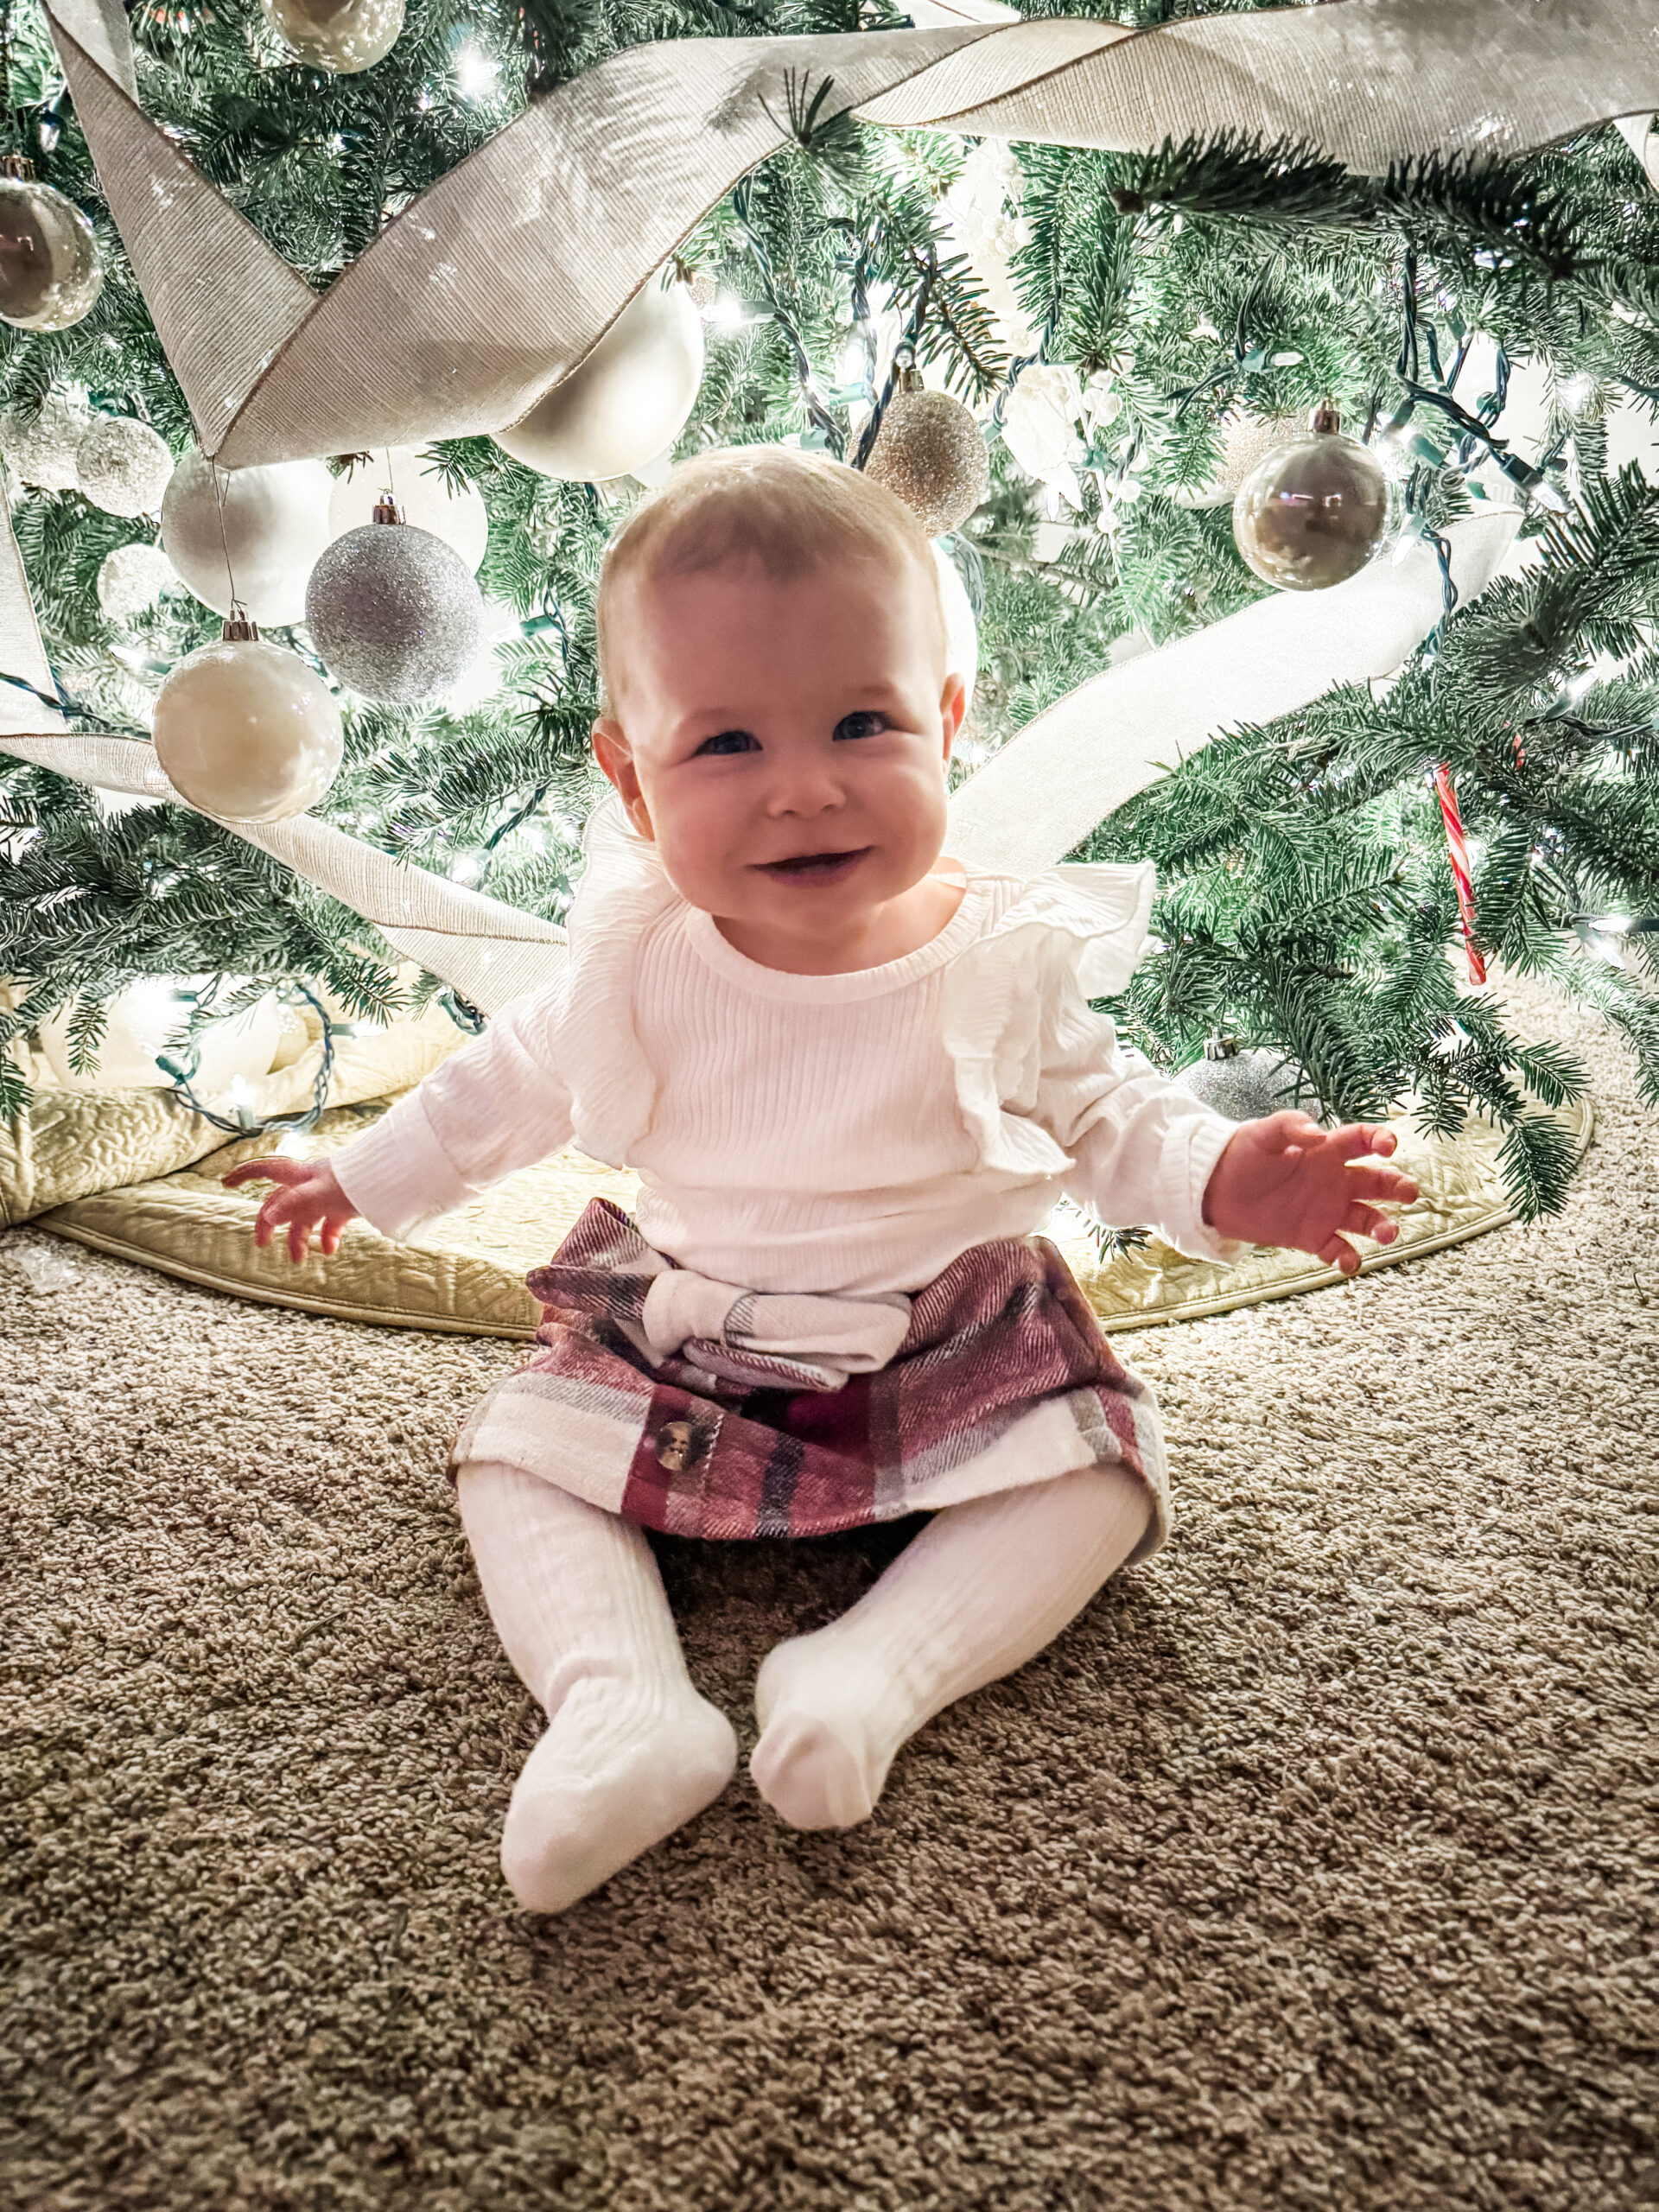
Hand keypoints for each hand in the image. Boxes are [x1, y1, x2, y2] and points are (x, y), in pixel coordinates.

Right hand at [220, 1153, 357, 1265]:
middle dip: (269, 1223)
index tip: (226, 1181)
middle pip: (282, 1203)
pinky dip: (328, 1236)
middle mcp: (312, 1183)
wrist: (394, 1179)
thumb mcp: (320, 1193)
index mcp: (301, 1176)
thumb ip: (294, 1204)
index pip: (266, 1170)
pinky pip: (331, 1222)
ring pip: (306, 1217)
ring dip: (299, 1238)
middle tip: (262, 1244)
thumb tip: (268, 1217)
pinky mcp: (346, 1205)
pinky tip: (331, 1249)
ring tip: (299, 1260)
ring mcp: (329, 1195)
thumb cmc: (356, 1180)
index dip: (245, 1174)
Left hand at [1201, 1112, 1418, 1276]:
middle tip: (1409, 1193)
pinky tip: (1348, 1262)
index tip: (1388, 1146)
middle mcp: (1336, 1180)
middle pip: (1377, 1182)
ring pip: (1366, 1219)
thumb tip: (1317, 1135)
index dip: (1380, 1139)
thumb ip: (1291, 1126)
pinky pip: (1338, 1249)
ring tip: (1386, 1233)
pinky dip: (1347, 1258)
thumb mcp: (1264, 1131)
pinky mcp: (1312, 1236)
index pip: (1363, 1140)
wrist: (1215, 1189)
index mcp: (1328, 1149)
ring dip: (1382, 1226)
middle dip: (1397, 1187)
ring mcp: (1327, 1210)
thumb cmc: (1243, 1152)